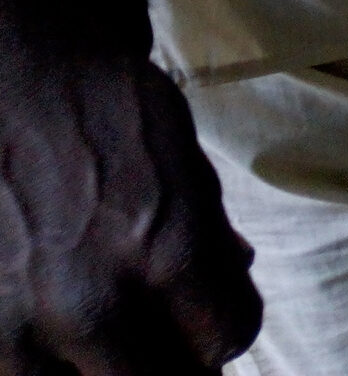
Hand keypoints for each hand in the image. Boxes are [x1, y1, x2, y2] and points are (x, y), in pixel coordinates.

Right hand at [0, 0, 260, 373]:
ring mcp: (20, 324)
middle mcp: (95, 301)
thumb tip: (232, 275)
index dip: (225, 326)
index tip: (213, 314)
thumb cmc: (90, 93)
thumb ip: (207, 226)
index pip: (227, 337)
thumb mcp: (178, 147)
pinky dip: (43, 361)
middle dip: (172, 357)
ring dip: (103, 368)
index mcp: (167, 247)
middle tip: (164, 337)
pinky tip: (50, 325)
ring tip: (106, 335)